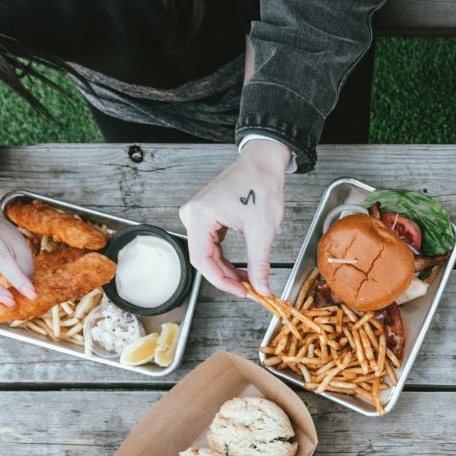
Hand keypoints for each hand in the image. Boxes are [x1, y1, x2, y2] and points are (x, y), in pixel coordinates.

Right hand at [178, 139, 289, 295]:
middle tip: (249, 290)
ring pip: (209, 253)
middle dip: (226, 277)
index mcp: (199, 216)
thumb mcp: (262, 230)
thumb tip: (260, 287)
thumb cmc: (261, 186)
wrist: (263, 163)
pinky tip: (242, 268)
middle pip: (204, 258)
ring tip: (248, 280)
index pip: (202, 260)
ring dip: (227, 269)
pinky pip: (212, 244)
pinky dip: (226, 258)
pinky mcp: (206, 216)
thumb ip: (259, 262)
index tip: (242, 292)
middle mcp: (192, 215)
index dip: (221, 281)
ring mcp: (197, 215)